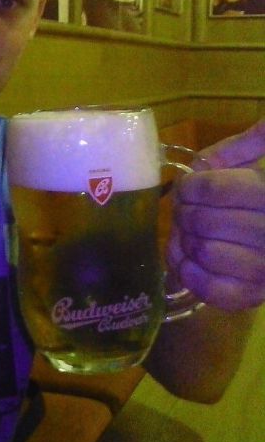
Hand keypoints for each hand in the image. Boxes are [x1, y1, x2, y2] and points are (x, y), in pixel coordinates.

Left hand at [167, 119, 264, 309]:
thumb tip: (207, 151)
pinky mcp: (256, 296)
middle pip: (201, 221)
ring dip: (185, 241)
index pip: (211, 188)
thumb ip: (246, 145)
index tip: (189, 187)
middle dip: (185, 212)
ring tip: (191, 233)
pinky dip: (191, 275)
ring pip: (203, 253)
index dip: (190, 186)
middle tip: (187, 210)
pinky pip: (213, 290)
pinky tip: (189, 260)